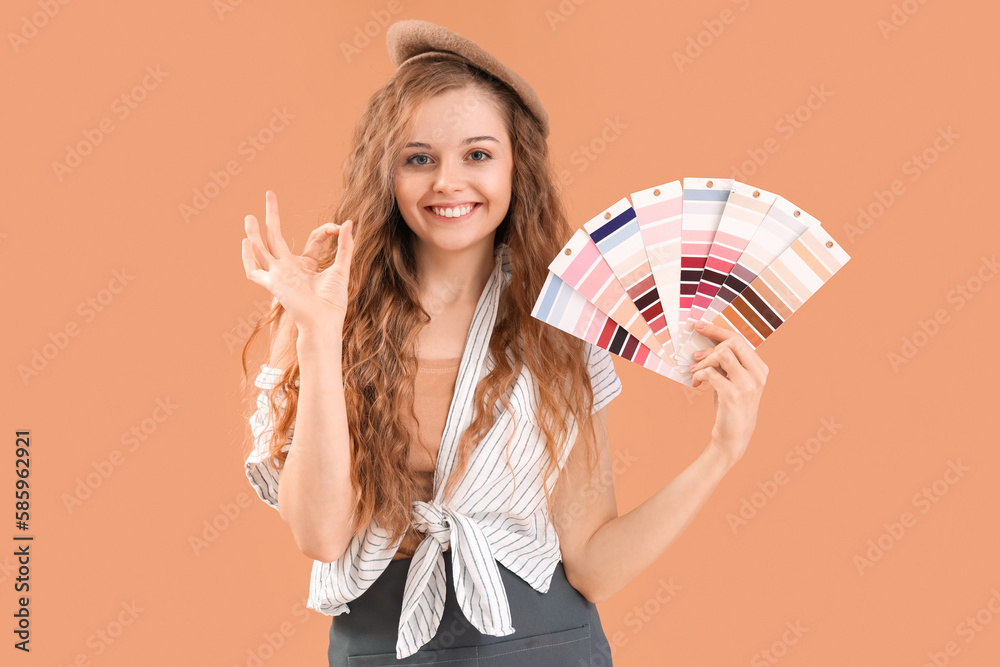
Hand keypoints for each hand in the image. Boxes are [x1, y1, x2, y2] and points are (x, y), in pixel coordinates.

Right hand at [241, 190, 354, 330]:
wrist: (324, 320)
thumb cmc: (333, 301)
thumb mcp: (342, 268)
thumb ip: (344, 245)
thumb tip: (349, 223)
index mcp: (308, 265)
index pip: (313, 240)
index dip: (325, 230)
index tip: (338, 227)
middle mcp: (290, 268)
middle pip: (276, 237)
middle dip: (272, 215)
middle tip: (269, 194)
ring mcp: (279, 274)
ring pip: (262, 249)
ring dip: (254, 233)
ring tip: (249, 216)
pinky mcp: (273, 283)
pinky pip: (254, 270)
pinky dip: (248, 258)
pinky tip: (247, 242)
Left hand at [687, 321, 767, 465]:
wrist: (733, 438)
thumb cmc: (730, 407)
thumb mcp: (732, 381)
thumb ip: (726, 364)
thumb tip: (706, 344)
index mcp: (760, 368)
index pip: (740, 339)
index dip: (717, 330)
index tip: (698, 325)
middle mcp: (758, 375)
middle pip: (733, 342)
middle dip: (710, 346)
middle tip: (696, 357)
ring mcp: (748, 385)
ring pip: (723, 355)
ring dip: (703, 362)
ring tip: (695, 372)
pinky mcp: (734, 395)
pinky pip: (711, 373)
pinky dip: (699, 375)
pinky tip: (696, 384)